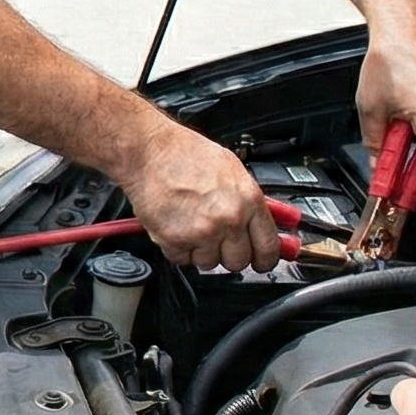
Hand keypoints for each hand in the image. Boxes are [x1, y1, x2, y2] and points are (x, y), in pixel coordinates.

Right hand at [119, 122, 279, 272]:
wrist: (148, 151)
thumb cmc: (185, 154)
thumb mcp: (232, 169)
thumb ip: (250, 202)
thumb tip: (267, 224)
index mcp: (248, 200)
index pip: (267, 247)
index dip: (265, 258)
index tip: (261, 261)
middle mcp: (228, 219)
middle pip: (239, 262)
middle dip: (229, 253)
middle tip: (219, 238)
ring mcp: (202, 232)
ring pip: (209, 263)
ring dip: (201, 251)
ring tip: (192, 225)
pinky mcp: (175, 240)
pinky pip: (182, 260)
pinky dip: (178, 249)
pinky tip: (177, 227)